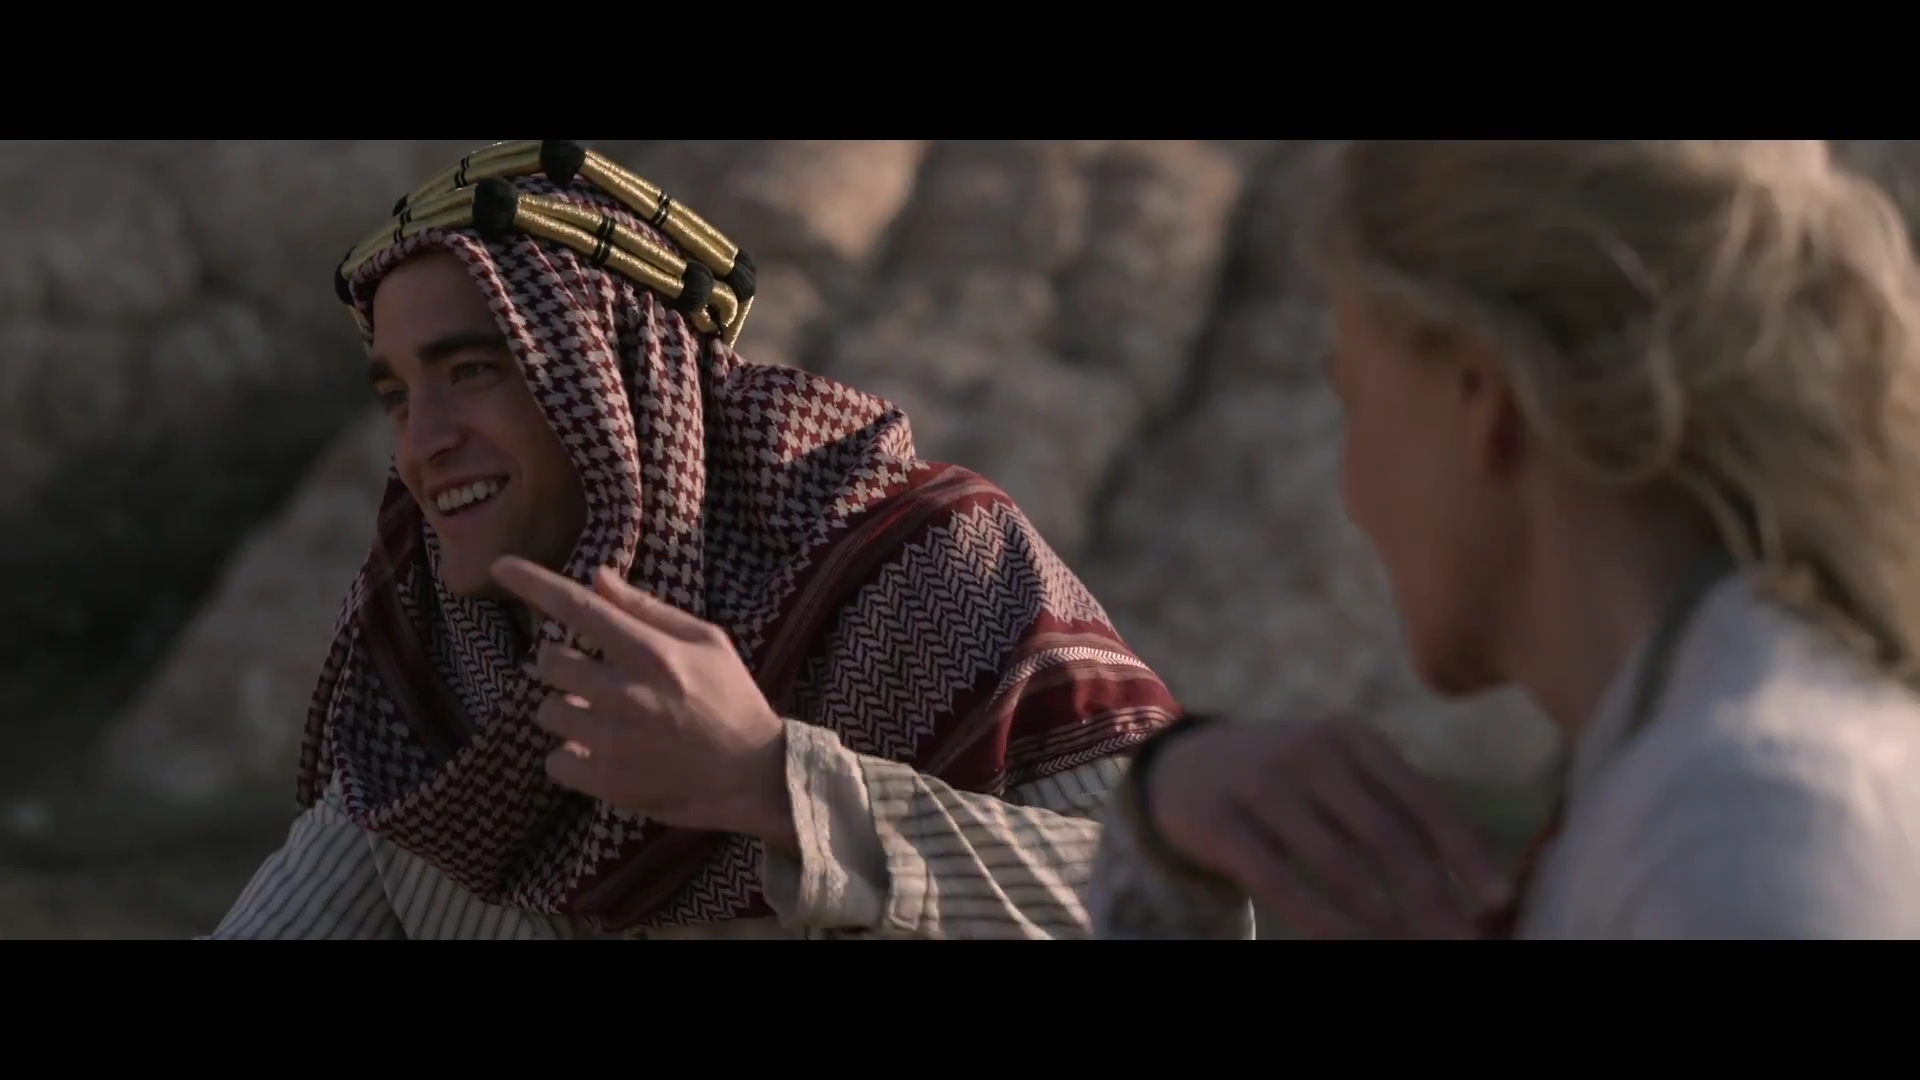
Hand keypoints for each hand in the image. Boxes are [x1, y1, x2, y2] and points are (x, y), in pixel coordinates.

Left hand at [490, 557, 798, 855]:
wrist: (755, 774)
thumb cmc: (733, 699)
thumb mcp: (707, 640)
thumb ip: (648, 608)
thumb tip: (596, 577)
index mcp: (650, 651)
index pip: (577, 607)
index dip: (532, 583)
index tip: (498, 567)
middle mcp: (625, 691)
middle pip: (548, 662)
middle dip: (560, 663)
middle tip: (589, 674)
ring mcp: (613, 739)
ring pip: (547, 711)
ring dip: (565, 709)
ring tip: (599, 717)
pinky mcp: (607, 781)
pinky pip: (555, 761)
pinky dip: (570, 756)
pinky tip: (598, 753)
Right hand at [1144, 718, 1509, 939]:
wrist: (1182, 764)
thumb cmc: (1289, 783)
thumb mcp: (1339, 773)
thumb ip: (1395, 809)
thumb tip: (1476, 886)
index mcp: (1355, 738)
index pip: (1423, 799)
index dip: (1466, 852)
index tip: (1501, 900)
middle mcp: (1311, 752)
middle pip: (1387, 834)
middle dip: (1434, 896)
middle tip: (1465, 941)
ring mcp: (1261, 783)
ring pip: (1337, 864)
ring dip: (1384, 919)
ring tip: (1412, 951)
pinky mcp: (1219, 822)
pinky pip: (1279, 881)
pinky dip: (1318, 920)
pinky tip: (1349, 946)